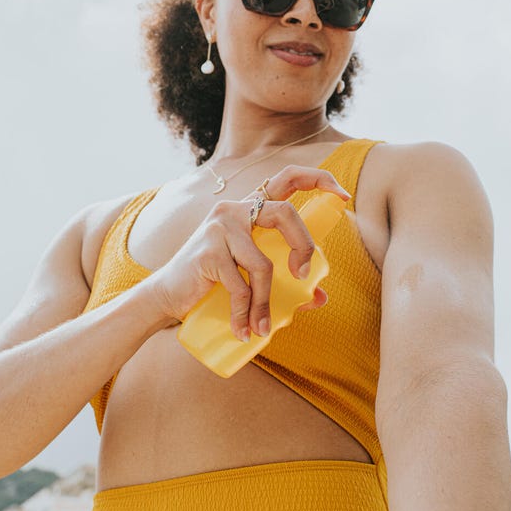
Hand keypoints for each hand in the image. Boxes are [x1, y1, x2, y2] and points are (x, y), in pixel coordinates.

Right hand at [143, 166, 350, 339]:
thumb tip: (320, 296)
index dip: (318, 180)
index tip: (343, 196)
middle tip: (304, 275)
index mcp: (250, 210)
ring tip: (263, 328)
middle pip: (285, 213)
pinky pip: (240, 286)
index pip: (287, 179)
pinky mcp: (207, 252)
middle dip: (303, 245)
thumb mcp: (252, 279)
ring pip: (263, 264)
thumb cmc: (213, 284)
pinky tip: (244, 331)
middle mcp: (235, 210)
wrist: (167, 296)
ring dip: (267, 302)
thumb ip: (285, 282)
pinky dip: (245, 313)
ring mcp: (219, 228)